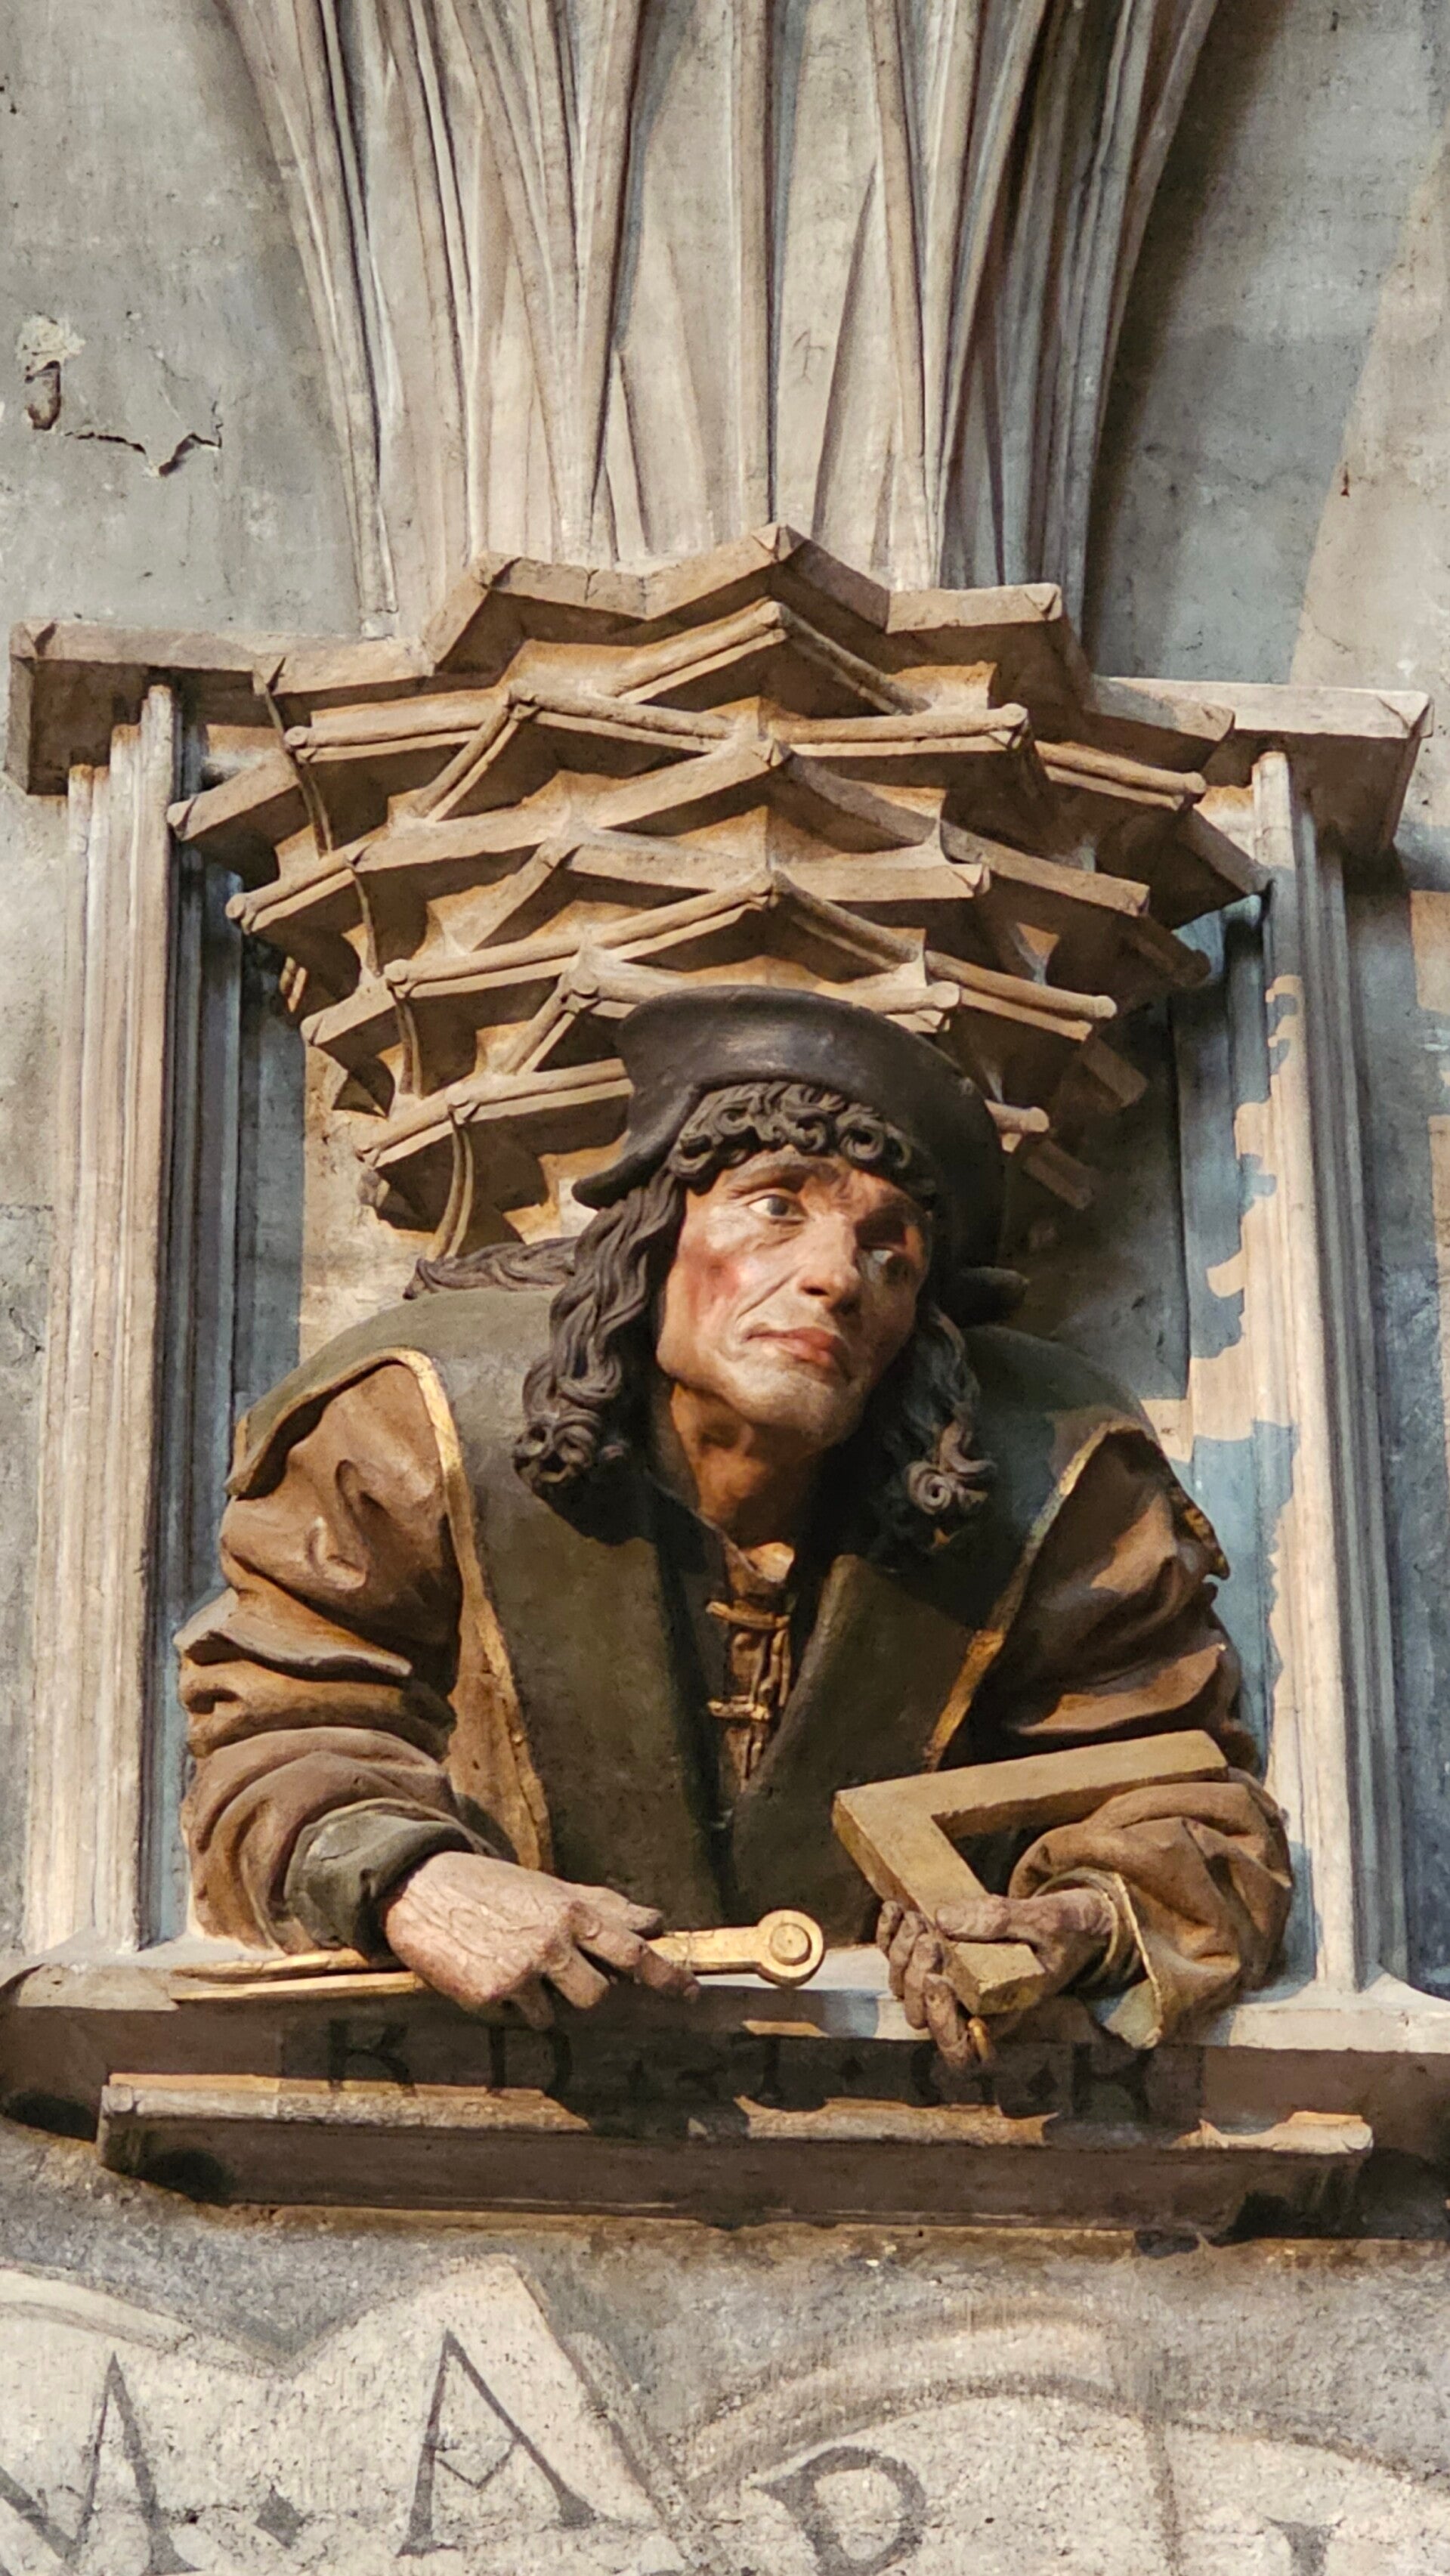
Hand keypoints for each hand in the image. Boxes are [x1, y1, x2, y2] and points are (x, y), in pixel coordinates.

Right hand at [380, 1851, 698, 2023]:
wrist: (424, 1888)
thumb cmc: (495, 1888)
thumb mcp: (552, 1889)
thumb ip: (605, 1908)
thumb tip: (656, 1921)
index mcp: (572, 1912)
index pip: (633, 1952)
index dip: (667, 1977)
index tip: (692, 1994)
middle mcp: (552, 1942)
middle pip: (598, 1996)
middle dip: (586, 1993)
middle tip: (559, 1974)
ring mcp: (521, 1972)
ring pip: (557, 2016)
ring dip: (543, 2002)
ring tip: (515, 1966)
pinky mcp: (489, 1996)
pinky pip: (517, 2020)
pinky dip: (508, 2005)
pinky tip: (488, 1973)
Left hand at [877, 1886, 1115, 2070]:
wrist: (1072, 1919)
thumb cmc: (1066, 1930)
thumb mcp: (1047, 1921)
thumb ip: (1001, 1920)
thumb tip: (944, 1920)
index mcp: (1003, 2016)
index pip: (964, 2054)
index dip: (943, 2029)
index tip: (945, 1983)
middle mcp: (971, 2009)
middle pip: (924, 2017)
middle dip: (919, 1978)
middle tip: (932, 1940)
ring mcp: (950, 1985)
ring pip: (905, 1989)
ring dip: (901, 1955)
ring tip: (918, 1919)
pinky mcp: (935, 1958)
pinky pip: (896, 1958)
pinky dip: (888, 1935)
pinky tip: (894, 1909)